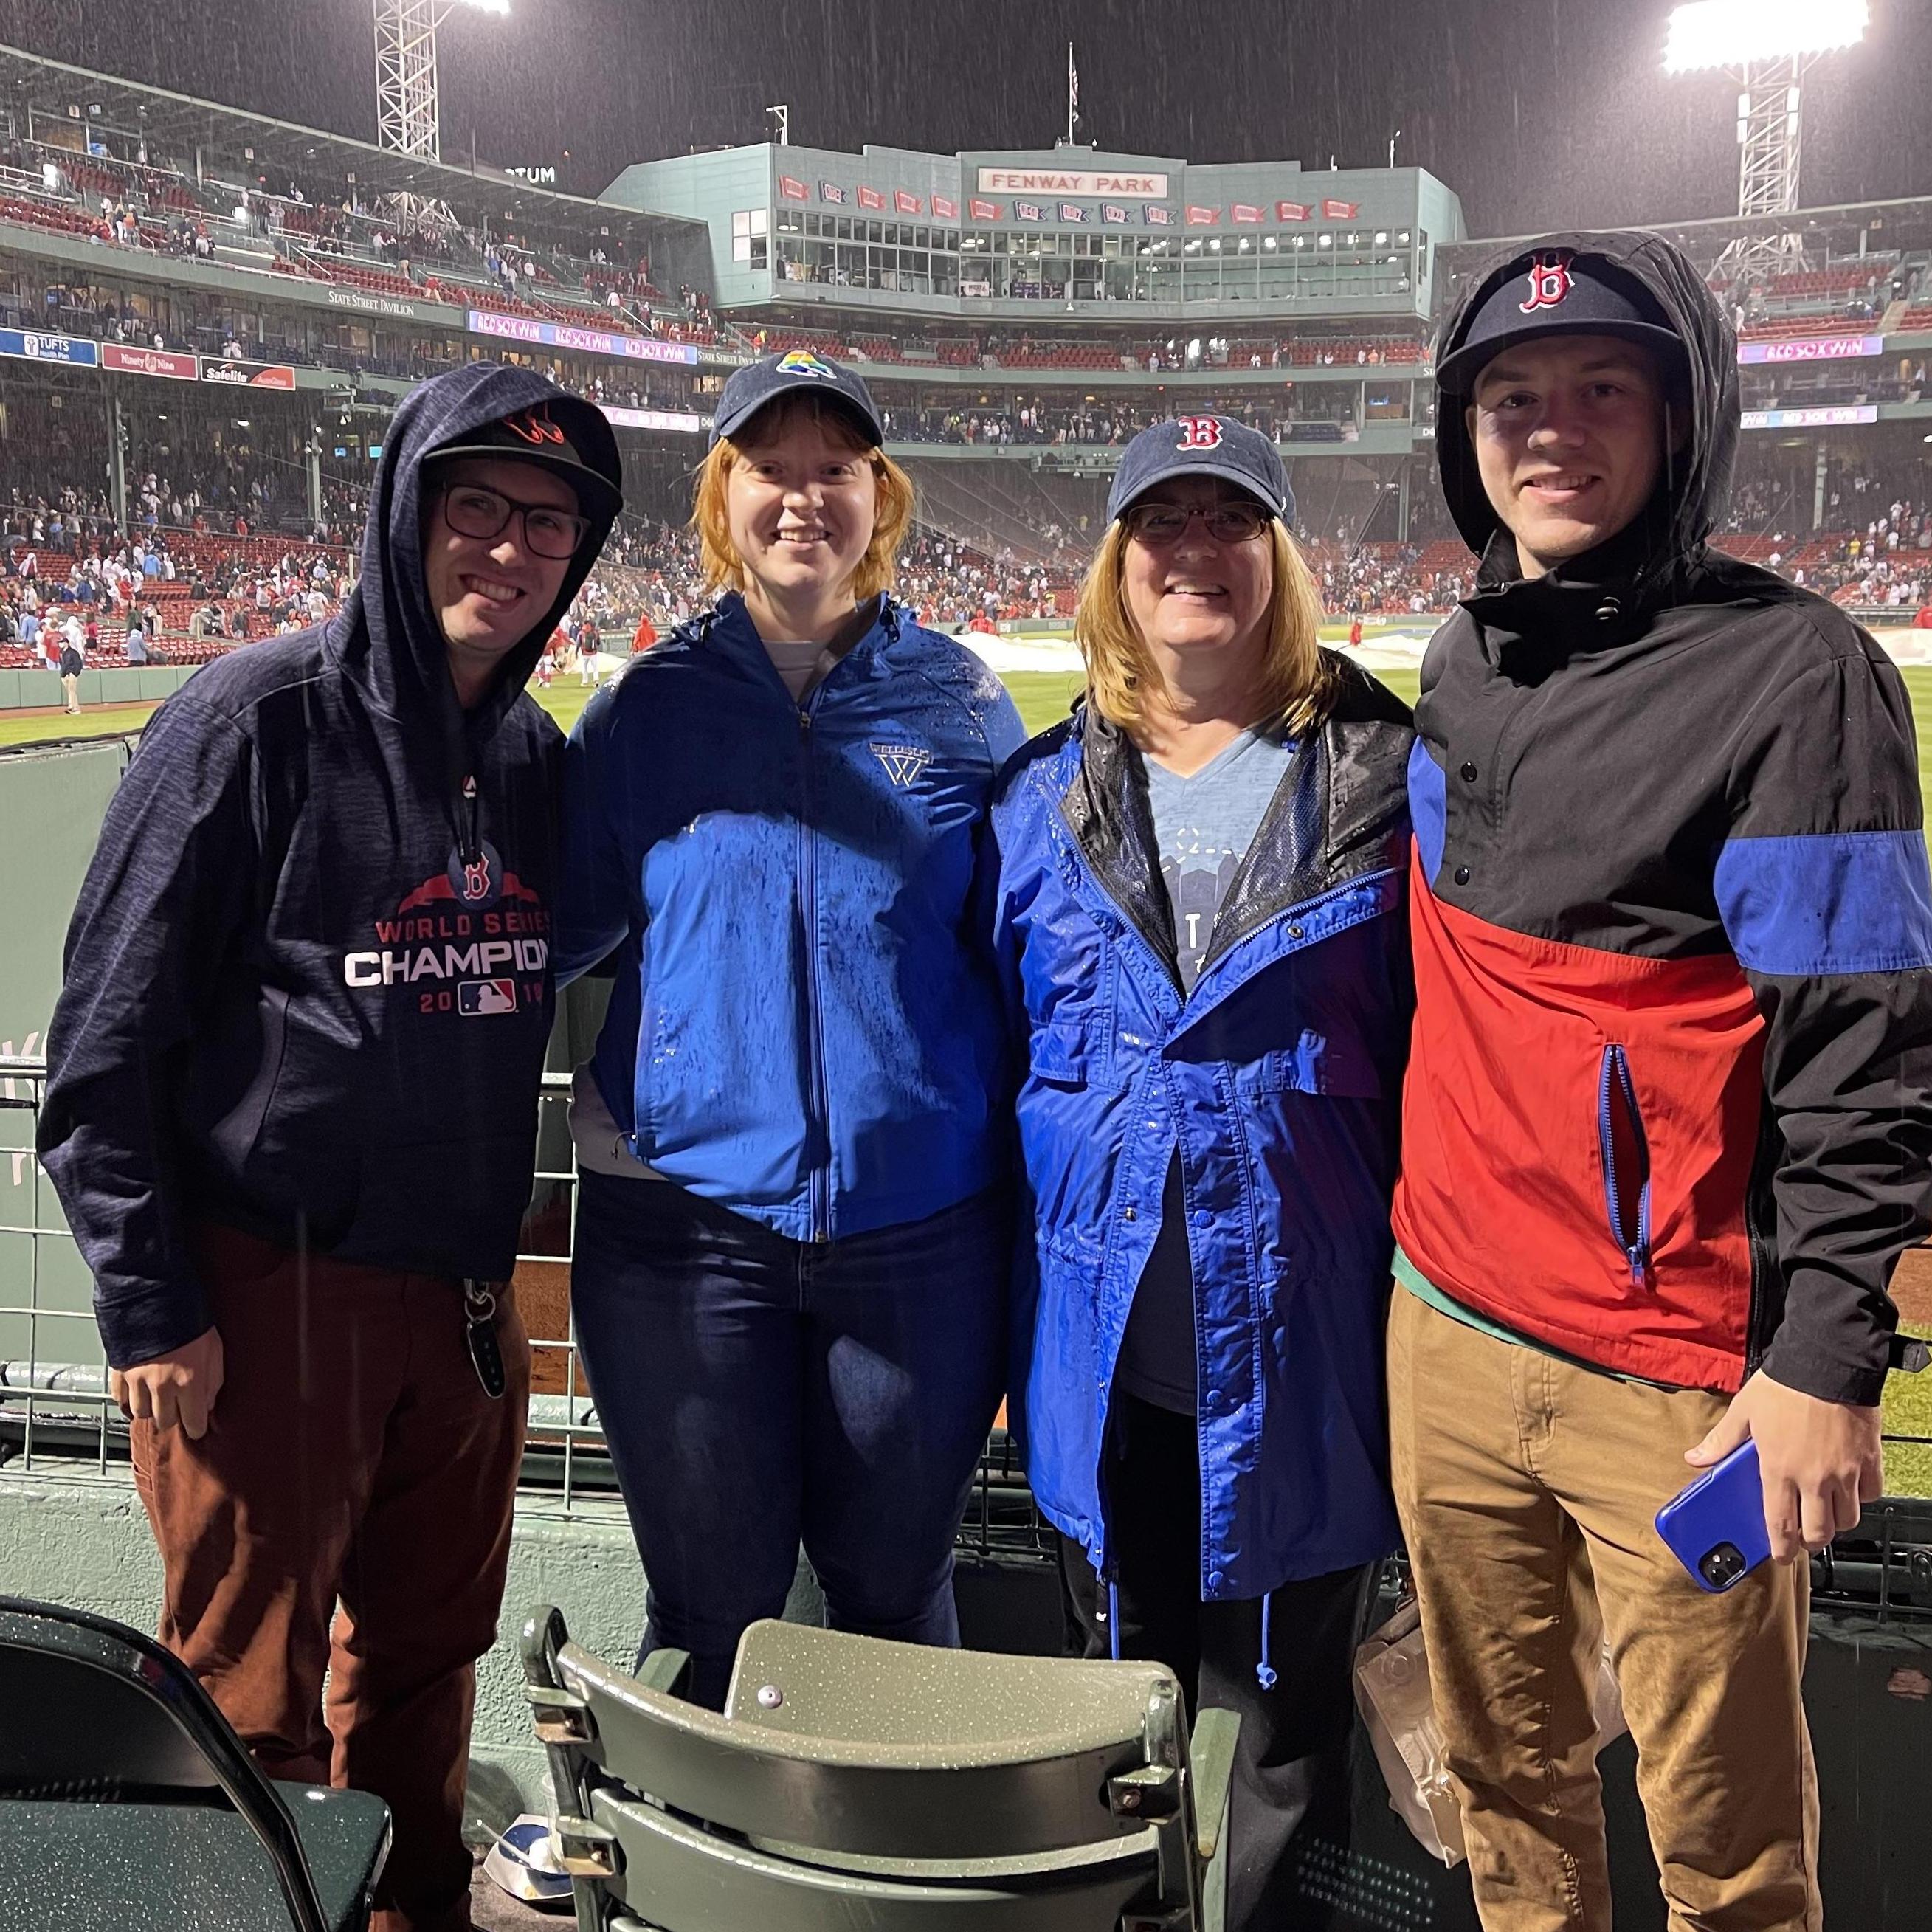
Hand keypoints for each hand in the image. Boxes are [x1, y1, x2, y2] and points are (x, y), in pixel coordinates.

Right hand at [111, 1327, 224, 1439]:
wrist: (154, 1297)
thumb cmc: (189, 1321)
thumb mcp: (214, 1349)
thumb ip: (214, 1381)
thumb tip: (208, 1404)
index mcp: (189, 1382)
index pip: (193, 1423)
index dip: (196, 1427)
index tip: (196, 1427)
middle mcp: (162, 1387)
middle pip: (165, 1422)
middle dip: (173, 1417)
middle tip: (177, 1407)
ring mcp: (137, 1381)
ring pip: (142, 1414)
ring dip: (151, 1409)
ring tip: (158, 1397)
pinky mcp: (119, 1374)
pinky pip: (121, 1400)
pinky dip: (129, 1401)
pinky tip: (138, 1394)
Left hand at [1685, 1370, 1881, 1563]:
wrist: (1827, 1361)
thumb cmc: (1784, 1385)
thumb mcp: (1744, 1411)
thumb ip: (1721, 1440)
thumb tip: (1695, 1458)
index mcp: (1778, 1469)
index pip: (1780, 1525)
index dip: (1781, 1548)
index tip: (1780, 1556)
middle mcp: (1814, 1477)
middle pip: (1819, 1532)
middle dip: (1809, 1542)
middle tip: (1802, 1536)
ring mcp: (1845, 1472)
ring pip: (1847, 1519)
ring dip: (1835, 1523)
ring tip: (1823, 1514)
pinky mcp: (1869, 1461)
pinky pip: (1870, 1495)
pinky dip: (1860, 1499)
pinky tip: (1848, 1490)